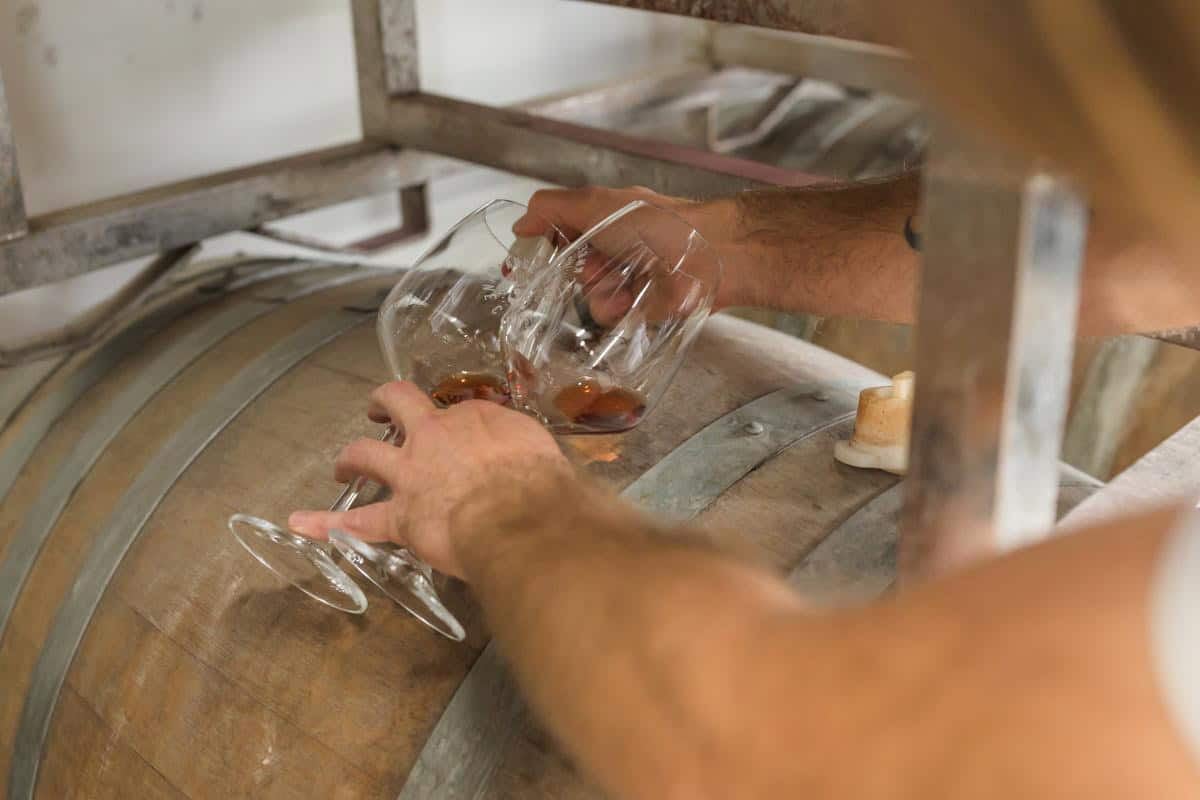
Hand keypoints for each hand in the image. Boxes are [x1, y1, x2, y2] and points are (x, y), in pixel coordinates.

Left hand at [288, 381, 570, 579]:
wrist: (521, 515)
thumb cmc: (543, 484)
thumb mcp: (542, 449)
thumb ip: (526, 448)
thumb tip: (532, 460)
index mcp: (474, 418)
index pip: (457, 412)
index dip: (455, 422)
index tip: (464, 437)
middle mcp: (434, 435)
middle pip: (398, 402)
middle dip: (384, 404)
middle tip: (379, 411)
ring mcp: (410, 474)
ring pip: (365, 455)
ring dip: (350, 459)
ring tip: (343, 467)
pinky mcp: (399, 516)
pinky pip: (358, 522)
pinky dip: (325, 523)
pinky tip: (301, 523)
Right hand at [514, 186, 733, 321]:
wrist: (709, 255)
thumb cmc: (654, 224)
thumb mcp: (596, 205)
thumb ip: (552, 209)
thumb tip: (520, 223)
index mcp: (603, 221)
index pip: (559, 237)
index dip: (539, 251)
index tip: (518, 267)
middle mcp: (613, 252)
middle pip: (570, 274)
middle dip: (575, 273)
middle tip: (592, 266)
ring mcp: (628, 283)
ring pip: (589, 298)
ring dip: (600, 293)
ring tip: (621, 284)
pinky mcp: (642, 311)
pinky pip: (612, 319)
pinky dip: (619, 310)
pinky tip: (633, 301)